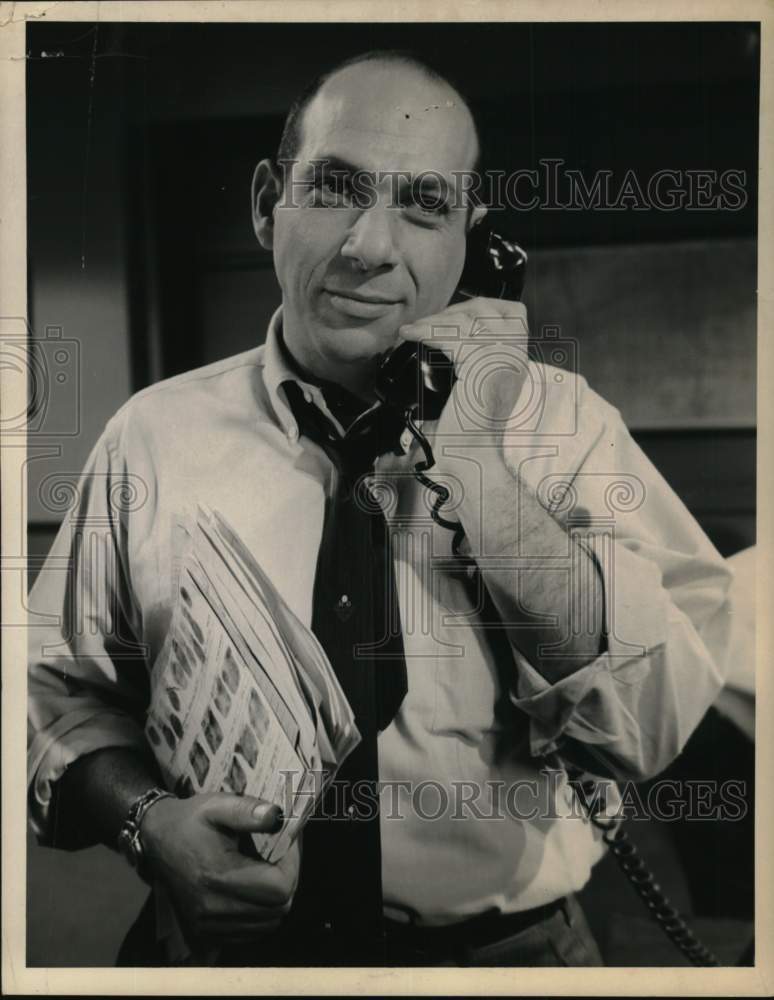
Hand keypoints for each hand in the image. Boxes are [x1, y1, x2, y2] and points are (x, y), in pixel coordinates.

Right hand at [140, 792, 298, 947]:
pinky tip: (253, 890)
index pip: (279, 888)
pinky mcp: (205, 933)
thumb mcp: (218, 805)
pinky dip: (261, 914)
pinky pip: (251, 933)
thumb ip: (248, 811)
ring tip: (268, 872)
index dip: (292, 865)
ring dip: (276, 900)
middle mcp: (213, 907)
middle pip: (278, 909)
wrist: (156, 841)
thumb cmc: (190, 820)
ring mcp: (208, 925)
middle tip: (282, 857)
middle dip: (288, 880)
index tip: (287, 845)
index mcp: (218, 875)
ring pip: (268, 924)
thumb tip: (278, 817)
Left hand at [398, 297, 529, 445]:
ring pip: (469, 321)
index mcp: (517, 361)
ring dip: (436, 321)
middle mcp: (516, 358)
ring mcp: (503, 362)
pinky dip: (427, 332)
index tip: (451, 318)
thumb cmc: (465, 432)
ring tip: (413, 330)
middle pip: (489, 310)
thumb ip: (466, 362)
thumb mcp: (472, 389)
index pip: (513, 312)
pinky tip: (410, 334)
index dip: (480, 307)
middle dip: (454, 311)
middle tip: (427, 325)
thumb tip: (432, 336)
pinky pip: (453, 338)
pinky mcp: (483, 369)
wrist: (470, 457)